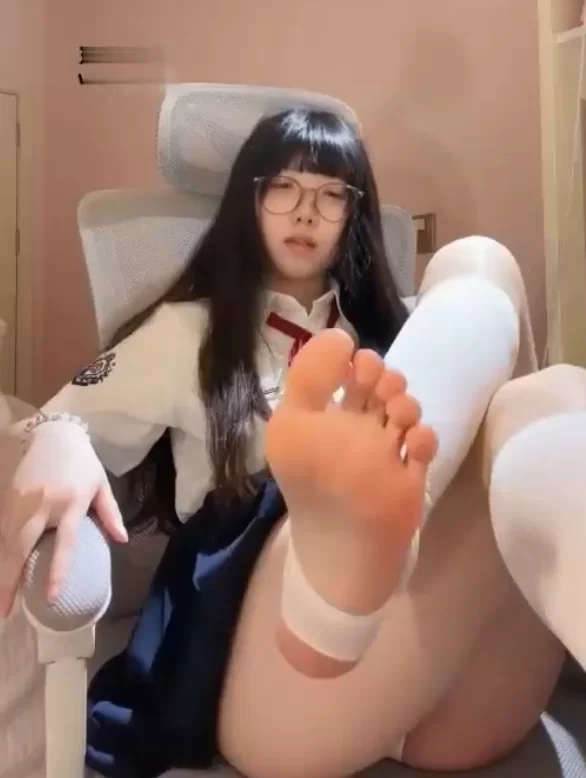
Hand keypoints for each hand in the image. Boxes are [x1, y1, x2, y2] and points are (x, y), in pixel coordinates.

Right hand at [0, 420, 126, 617]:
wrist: (54, 434)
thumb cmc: (83, 463)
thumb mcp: (101, 485)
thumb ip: (111, 514)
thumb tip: (121, 541)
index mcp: (71, 502)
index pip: (64, 543)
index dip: (56, 571)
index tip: (49, 598)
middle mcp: (43, 503)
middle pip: (21, 547)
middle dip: (9, 581)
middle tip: (4, 612)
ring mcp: (21, 500)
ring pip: (6, 541)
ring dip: (1, 570)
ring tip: (2, 599)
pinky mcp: (7, 496)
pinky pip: (1, 530)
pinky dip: (0, 551)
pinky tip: (1, 569)